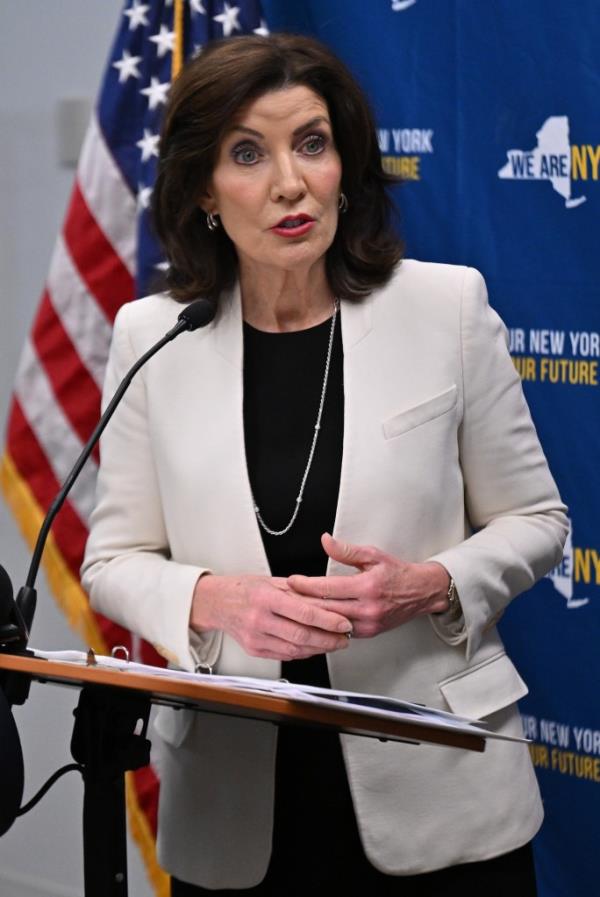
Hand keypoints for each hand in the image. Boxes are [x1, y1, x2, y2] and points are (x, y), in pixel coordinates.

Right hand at [190, 573, 352, 660]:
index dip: (328, 621)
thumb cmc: (246, 589)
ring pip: (295, 650)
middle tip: (345, 637)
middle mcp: (259, 619)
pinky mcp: (255, 649)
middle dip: (328, 639)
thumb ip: (300, 591)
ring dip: (319, 648)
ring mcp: (256, 637)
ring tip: (334, 643)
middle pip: (301, 635)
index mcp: (266, 598)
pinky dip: (303, 653)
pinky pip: (285, 655)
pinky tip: (314, 647)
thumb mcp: (273, 581)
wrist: (218, 603)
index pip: (303, 613)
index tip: (344, 623)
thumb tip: (328, 598)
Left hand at [287, 534, 450, 638]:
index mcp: (367, 586)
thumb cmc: (398, 573)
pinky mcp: (368, 633)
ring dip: (311, 617)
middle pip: (325, 608)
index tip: (291, 581)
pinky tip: (312, 621)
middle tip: (284, 597)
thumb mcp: (373, 554)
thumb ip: (346, 550)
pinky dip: (325, 626)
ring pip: (331, 623)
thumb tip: (325, 541)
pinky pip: (341, 632)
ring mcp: (368, 623)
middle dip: (302, 603)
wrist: (421, 592)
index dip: (306, 585)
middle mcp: (367, 608)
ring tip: (293, 610)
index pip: (328, 588)